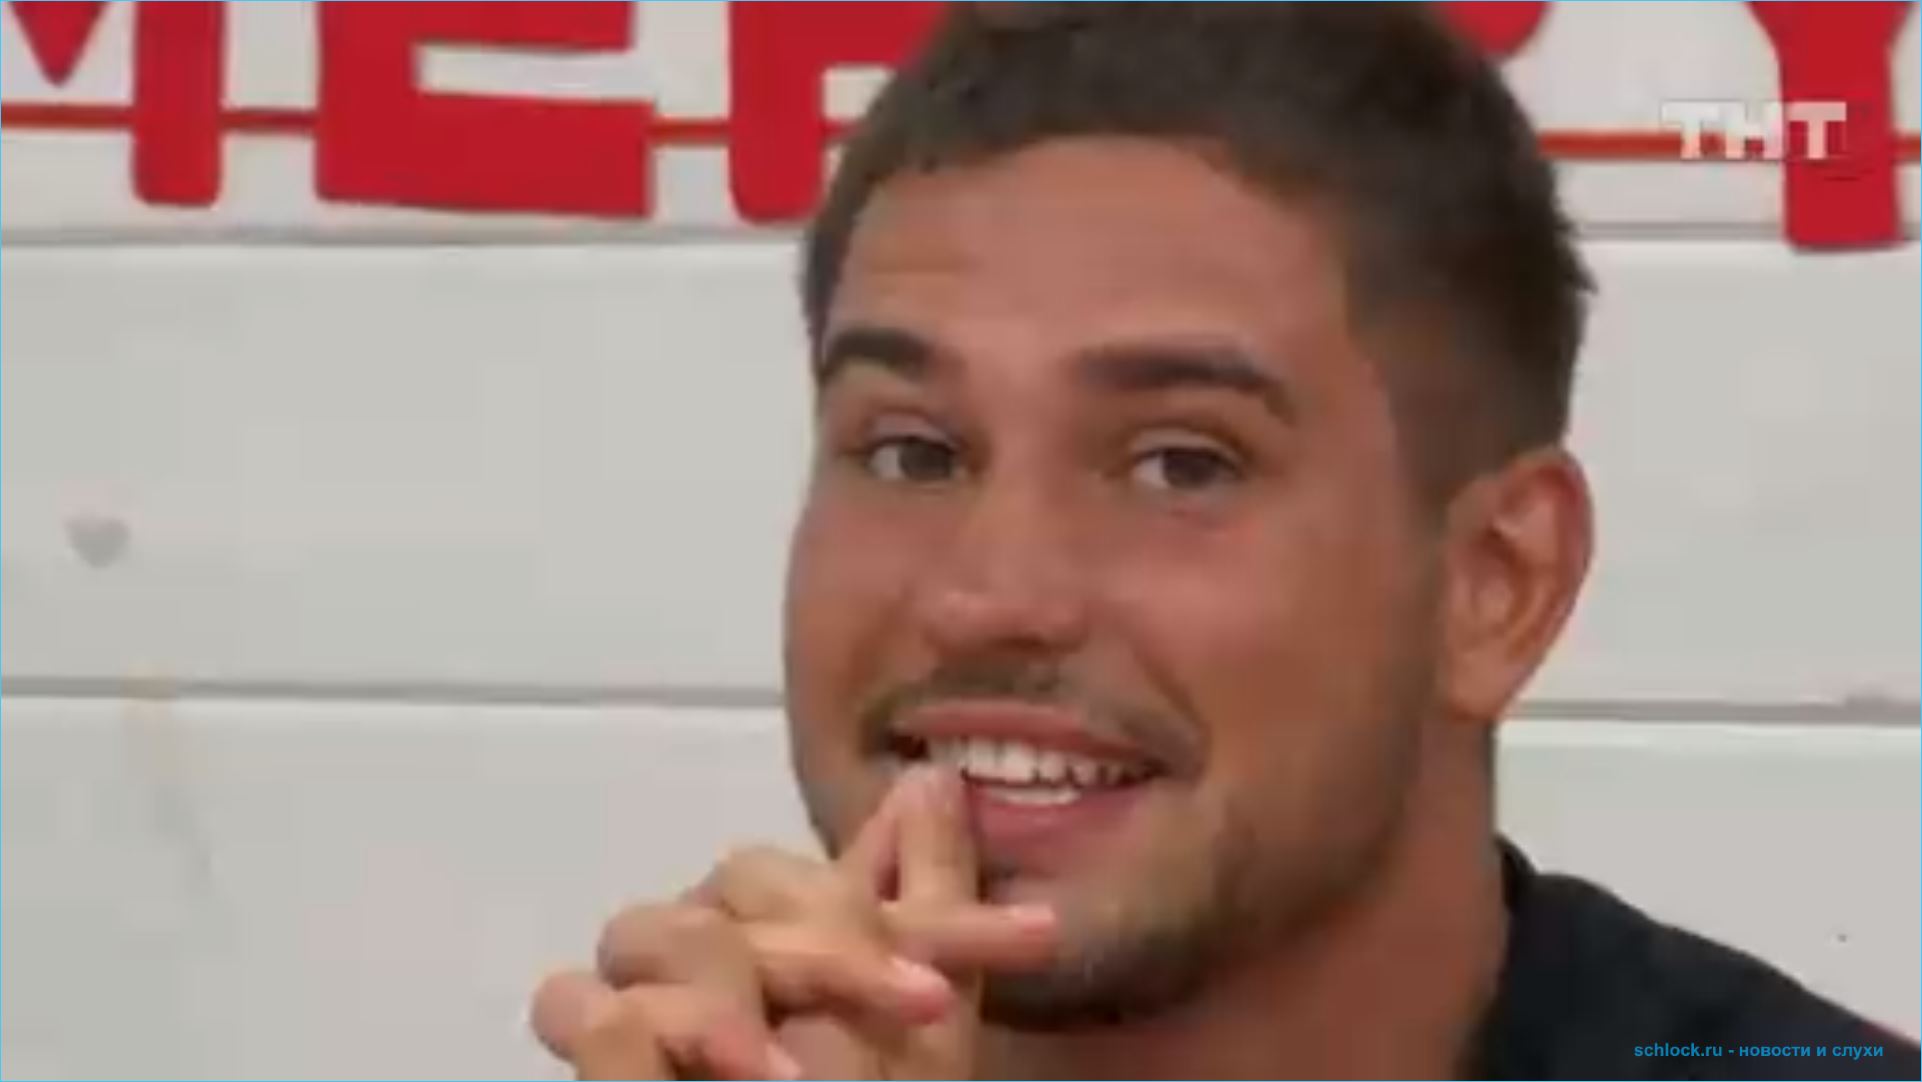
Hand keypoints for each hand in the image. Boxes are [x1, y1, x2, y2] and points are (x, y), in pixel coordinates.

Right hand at [529, 767, 1055, 1078]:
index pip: (840, 874)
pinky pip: (588, 1003)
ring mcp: (638, 1000)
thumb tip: (931, 779)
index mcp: (776, 935)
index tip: (1037, 940)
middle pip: (743, 880)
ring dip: (747, 992)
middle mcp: (703, 955)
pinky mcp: (591, 1054)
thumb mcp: (921, 1036)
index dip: (936, 912)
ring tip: (798, 1074)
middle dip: (842, 943)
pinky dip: (669, 1027)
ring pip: (660, 929)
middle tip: (925, 1009)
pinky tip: (752, 1067)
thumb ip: (923, 911)